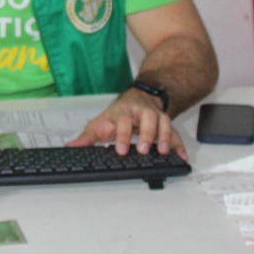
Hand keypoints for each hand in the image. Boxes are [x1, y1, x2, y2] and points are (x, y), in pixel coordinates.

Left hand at [66, 87, 187, 159]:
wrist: (138, 98)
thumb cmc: (118, 114)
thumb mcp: (100, 123)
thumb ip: (87, 137)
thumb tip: (71, 146)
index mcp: (123, 112)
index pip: (123, 122)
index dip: (123, 136)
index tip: (121, 150)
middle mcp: (142, 112)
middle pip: (147, 120)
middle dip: (146, 135)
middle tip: (144, 150)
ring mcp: (156, 117)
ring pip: (164, 123)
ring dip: (164, 137)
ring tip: (163, 152)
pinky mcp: (166, 124)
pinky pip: (175, 133)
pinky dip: (179, 145)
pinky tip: (181, 156)